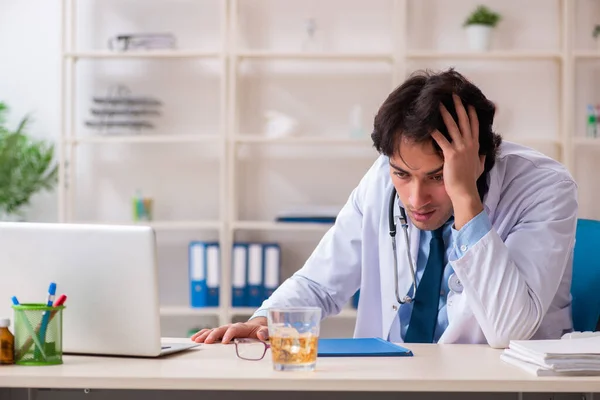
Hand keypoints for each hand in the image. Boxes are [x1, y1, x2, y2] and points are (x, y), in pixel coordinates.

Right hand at [190, 317, 268, 343]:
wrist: (256, 326)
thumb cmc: (259, 330)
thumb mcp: (265, 330)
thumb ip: (265, 332)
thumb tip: (261, 334)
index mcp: (241, 327)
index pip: (234, 329)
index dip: (229, 334)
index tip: (224, 341)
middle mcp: (231, 327)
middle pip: (221, 329)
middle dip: (213, 335)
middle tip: (206, 342)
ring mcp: (225, 330)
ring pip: (213, 330)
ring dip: (204, 334)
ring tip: (196, 340)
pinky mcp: (221, 333)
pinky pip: (210, 332)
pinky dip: (202, 334)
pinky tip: (195, 338)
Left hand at [431, 93, 484, 229]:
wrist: (465, 192)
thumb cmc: (470, 181)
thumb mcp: (479, 167)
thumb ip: (481, 158)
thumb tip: (483, 153)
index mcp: (475, 146)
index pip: (474, 124)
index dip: (471, 112)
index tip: (467, 101)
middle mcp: (469, 144)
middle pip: (464, 120)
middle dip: (459, 106)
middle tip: (453, 94)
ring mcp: (461, 149)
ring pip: (453, 126)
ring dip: (445, 113)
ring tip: (438, 103)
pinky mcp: (451, 155)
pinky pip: (442, 140)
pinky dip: (435, 131)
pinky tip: (428, 124)